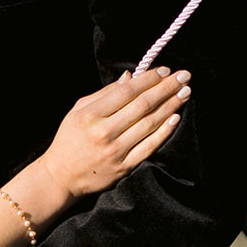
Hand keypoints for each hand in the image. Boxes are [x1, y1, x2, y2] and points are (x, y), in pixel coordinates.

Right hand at [40, 67, 189, 200]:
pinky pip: (149, 146)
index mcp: (90, 115)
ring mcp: (116, 151)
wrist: (61, 176)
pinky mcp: (124, 167)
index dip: (148, 79)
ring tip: (185, 93)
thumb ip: (104, 93)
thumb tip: (129, 77)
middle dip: (166, 88)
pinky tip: (175, 118)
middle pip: (142, 105)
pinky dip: (164, 131)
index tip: (164, 70)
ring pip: (149, 123)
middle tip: (184, 76)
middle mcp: (104, 132)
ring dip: (170, 106)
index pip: (126, 92)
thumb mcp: (77, 110)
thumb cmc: (69, 139)